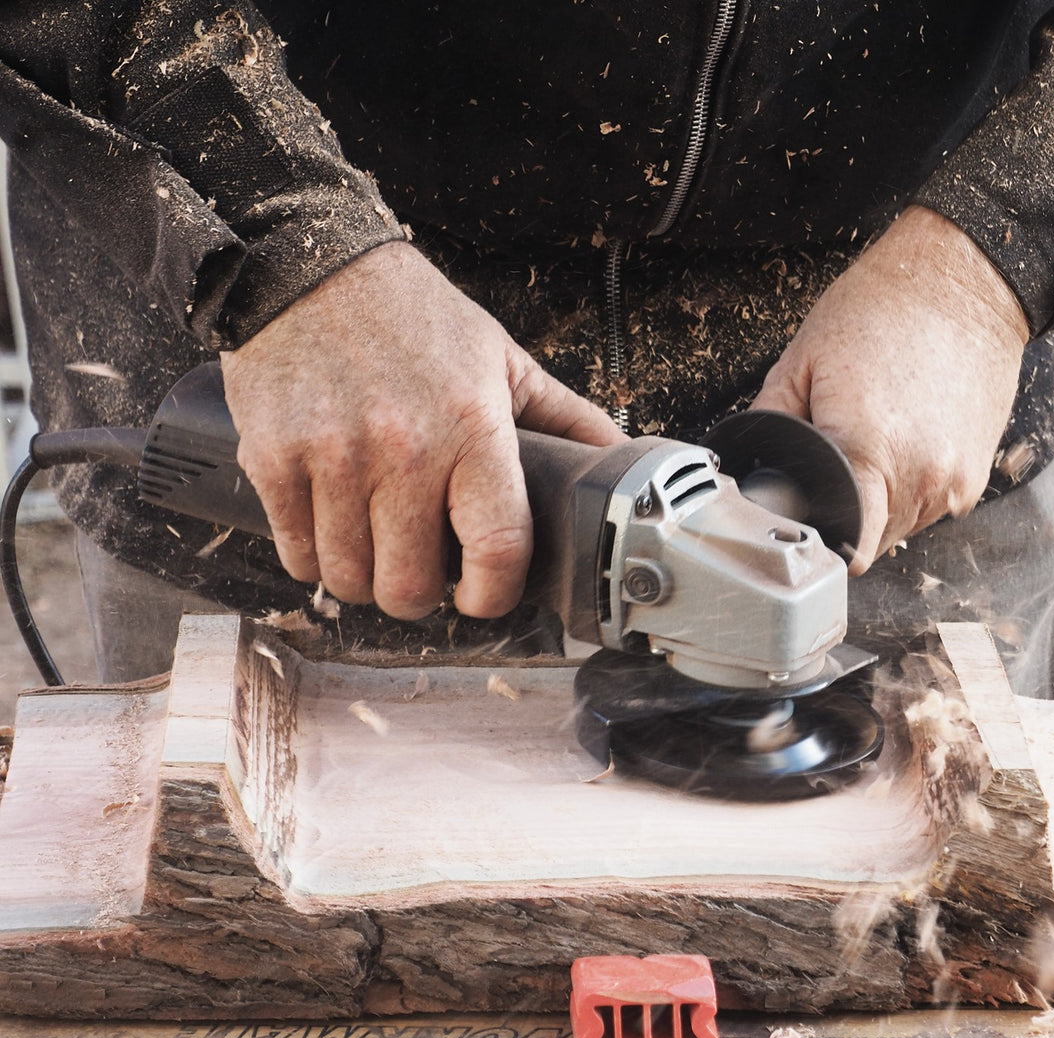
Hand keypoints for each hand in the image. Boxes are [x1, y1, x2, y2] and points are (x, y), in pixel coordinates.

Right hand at [220, 241, 624, 618]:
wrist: (311, 267)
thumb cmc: (416, 320)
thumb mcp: (504, 360)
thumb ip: (567, 419)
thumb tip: (622, 462)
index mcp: (472, 428)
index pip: (497, 549)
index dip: (493, 595)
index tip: (484, 596)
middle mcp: (403, 449)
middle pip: (412, 587)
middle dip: (423, 596)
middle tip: (424, 572)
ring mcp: (332, 457)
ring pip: (351, 580)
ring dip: (367, 581)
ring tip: (377, 548)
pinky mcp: (273, 460)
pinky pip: (297, 555)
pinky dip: (316, 558)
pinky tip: (334, 529)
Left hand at [749, 205, 1029, 573]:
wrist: (962, 278)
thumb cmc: (883, 308)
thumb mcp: (800, 361)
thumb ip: (768, 425)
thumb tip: (749, 471)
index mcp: (868, 450)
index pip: (845, 546)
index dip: (819, 541)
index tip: (807, 525)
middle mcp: (919, 476)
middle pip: (868, 541)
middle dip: (844, 516)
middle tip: (834, 466)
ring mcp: (954, 480)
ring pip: (899, 529)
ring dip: (878, 506)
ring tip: (874, 445)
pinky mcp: (976, 475)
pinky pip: (930, 508)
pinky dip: (909, 490)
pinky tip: (902, 444)